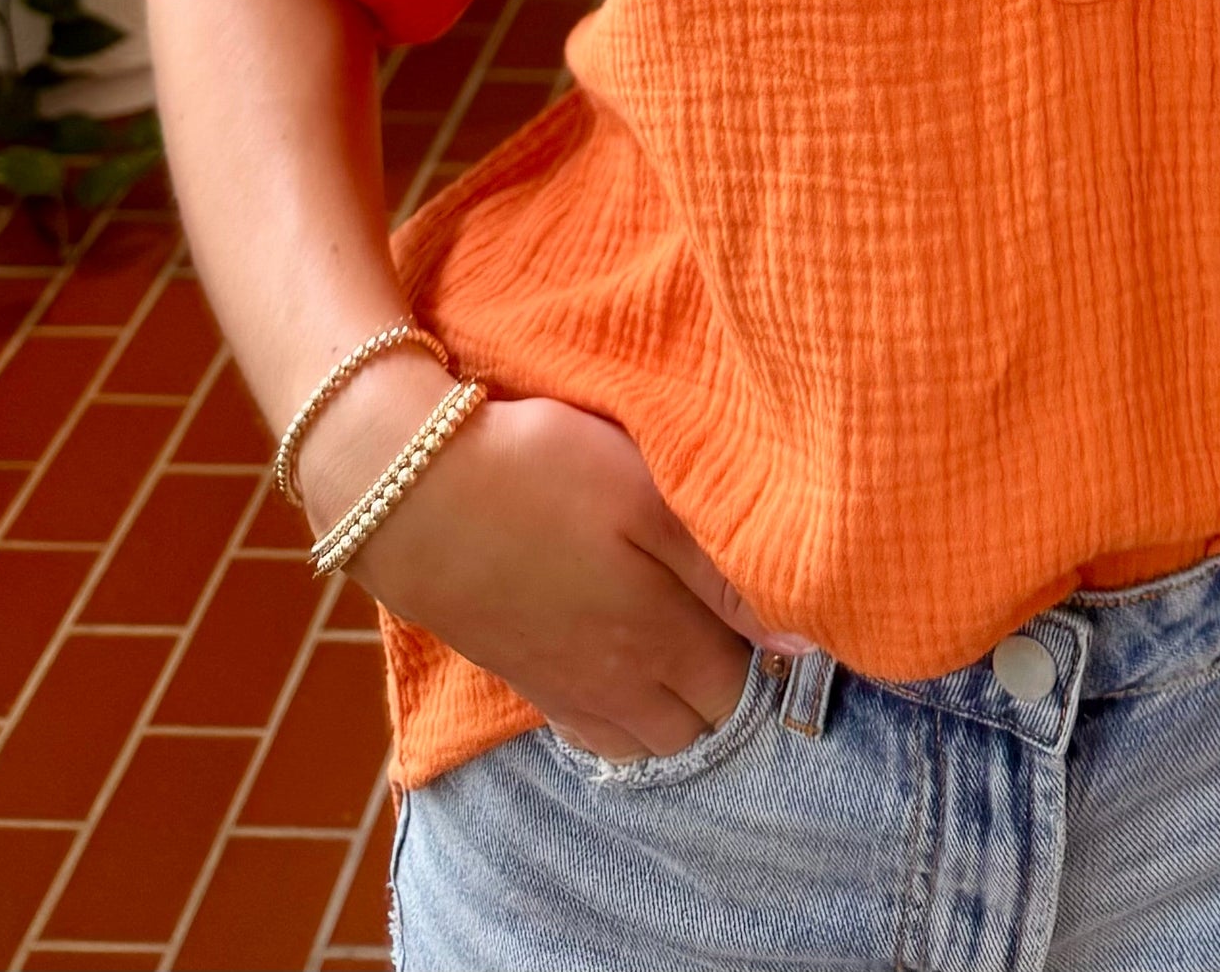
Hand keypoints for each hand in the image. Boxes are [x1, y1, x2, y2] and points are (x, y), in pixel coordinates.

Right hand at [303, 364, 810, 761]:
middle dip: (728, 684)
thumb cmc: (543, 475)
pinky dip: (624, 722)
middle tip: (725, 616)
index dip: (765, 648)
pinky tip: (625, 671)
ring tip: (682, 643)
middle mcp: (620, 687)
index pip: (744, 685)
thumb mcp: (647, 498)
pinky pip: (595, 739)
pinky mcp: (526, 683)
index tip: (763, 598)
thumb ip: (725, 574)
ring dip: (678, 710)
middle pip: (702, 724)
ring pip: (650, 743)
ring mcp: (567, 693)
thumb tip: (804, 640)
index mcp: (661, 642)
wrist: (415, 495)